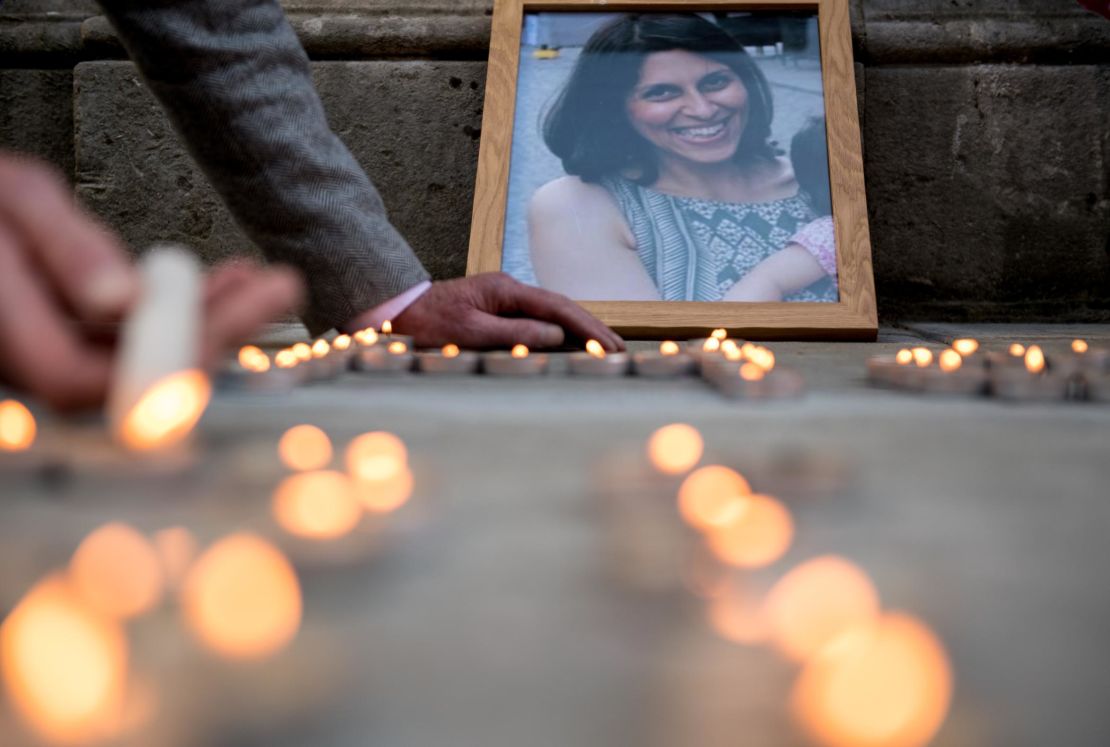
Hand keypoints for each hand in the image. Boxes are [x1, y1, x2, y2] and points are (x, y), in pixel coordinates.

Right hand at [0, 154, 301, 409]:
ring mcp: (58, 353)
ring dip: (211, 319)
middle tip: (278, 288)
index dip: (168, 358)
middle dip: (216, 332)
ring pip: (148, 356)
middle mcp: (29, 359)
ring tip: (262, 280)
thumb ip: (67, 248)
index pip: (90, 379)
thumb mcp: (20, 200)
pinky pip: (142, 339)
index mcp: (4, 330)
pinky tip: (230, 280)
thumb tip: (123, 301)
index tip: (232, 315)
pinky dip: (187, 310)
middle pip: (134, 375)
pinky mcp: (79, 340)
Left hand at [391, 273, 623, 351]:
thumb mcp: (471, 331)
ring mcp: (504, 299)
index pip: (559, 308)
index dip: (588, 328)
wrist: (397, 311)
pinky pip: (537, 321)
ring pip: (552, 314)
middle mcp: (509, 290)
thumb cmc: (429, 323)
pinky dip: (559, 334)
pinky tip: (571, 345)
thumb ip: (516, 332)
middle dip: (592, 329)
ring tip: (605, 349)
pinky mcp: (497, 311)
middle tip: (618, 351)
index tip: (609, 347)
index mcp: (506, 290)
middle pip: (562, 308)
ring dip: (579, 331)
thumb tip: (557, 334)